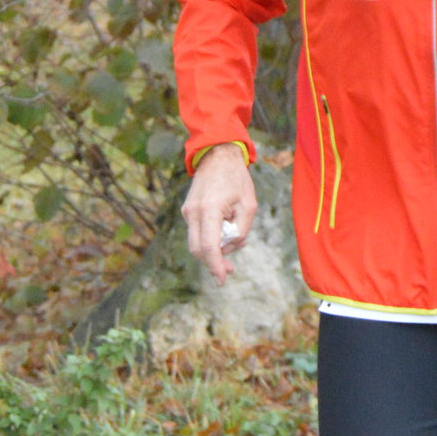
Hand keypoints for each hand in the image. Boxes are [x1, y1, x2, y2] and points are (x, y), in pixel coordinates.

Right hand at [181, 143, 257, 285]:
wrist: (217, 155)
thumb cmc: (237, 179)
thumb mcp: (249, 205)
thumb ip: (240, 230)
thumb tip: (229, 248)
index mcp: (210, 209)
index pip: (209, 247)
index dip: (215, 266)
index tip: (222, 280)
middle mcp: (193, 212)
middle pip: (198, 250)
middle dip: (214, 263)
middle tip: (230, 269)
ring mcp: (188, 211)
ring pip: (196, 243)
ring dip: (213, 250)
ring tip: (235, 243)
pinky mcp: (187, 210)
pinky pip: (197, 232)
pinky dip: (210, 238)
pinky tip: (226, 231)